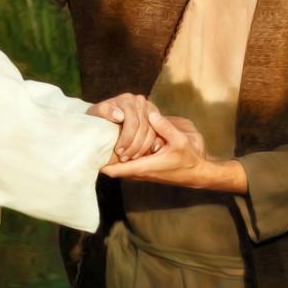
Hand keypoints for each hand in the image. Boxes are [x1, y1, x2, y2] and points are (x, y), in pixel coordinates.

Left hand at [88, 93, 161, 160]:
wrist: (105, 115)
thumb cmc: (98, 116)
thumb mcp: (96, 113)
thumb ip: (104, 111)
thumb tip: (119, 116)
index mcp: (127, 100)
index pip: (133, 122)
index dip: (126, 138)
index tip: (118, 151)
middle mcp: (140, 102)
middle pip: (143, 129)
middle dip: (134, 146)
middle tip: (124, 158)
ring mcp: (150, 109)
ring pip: (151, 133)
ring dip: (142, 149)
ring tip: (130, 158)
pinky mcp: (156, 118)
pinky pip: (157, 135)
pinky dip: (150, 146)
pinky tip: (141, 155)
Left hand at [102, 111, 247, 192]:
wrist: (195, 174)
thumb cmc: (188, 158)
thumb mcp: (180, 140)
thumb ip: (165, 127)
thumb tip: (150, 114)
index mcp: (144, 166)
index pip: (115, 170)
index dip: (101, 163)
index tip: (92, 152)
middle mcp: (140, 173)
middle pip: (113, 170)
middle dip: (104, 159)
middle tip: (93, 143)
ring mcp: (142, 174)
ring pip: (119, 168)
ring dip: (112, 159)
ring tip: (102, 143)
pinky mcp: (144, 171)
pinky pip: (127, 167)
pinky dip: (120, 160)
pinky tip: (118, 146)